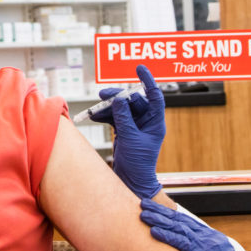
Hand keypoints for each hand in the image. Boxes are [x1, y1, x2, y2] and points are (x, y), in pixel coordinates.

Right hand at [90, 64, 164, 198]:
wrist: (131, 182)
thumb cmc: (138, 164)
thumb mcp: (130, 139)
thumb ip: (124, 118)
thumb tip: (119, 99)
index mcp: (155, 122)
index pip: (154, 96)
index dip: (148, 81)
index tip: (139, 68)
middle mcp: (146, 121)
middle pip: (133, 100)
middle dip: (118, 96)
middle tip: (103, 94)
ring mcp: (135, 125)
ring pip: (121, 108)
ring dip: (108, 106)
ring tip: (96, 108)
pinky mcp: (124, 131)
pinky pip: (114, 117)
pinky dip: (105, 115)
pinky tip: (95, 116)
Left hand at [140, 199, 250, 250]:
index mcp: (212, 237)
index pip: (188, 222)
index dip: (172, 214)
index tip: (159, 209)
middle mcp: (207, 236)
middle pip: (180, 220)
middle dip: (161, 211)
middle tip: (145, 203)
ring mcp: (204, 244)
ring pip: (177, 227)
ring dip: (158, 219)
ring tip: (144, 213)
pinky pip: (180, 242)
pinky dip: (166, 235)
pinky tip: (153, 231)